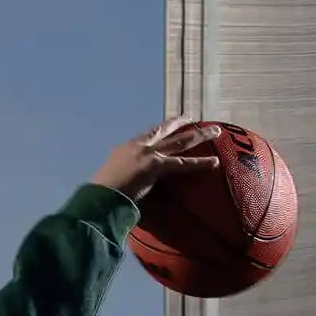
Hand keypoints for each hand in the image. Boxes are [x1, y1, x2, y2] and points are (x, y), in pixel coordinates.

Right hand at [88, 119, 221, 203]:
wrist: (99, 197)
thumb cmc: (102, 193)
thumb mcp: (111, 176)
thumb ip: (123, 172)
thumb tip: (126, 180)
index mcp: (127, 147)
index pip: (150, 133)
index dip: (164, 127)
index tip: (175, 122)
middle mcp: (139, 146)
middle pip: (166, 131)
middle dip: (182, 123)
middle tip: (195, 118)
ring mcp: (148, 154)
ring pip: (179, 142)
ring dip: (199, 136)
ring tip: (216, 131)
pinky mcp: (155, 166)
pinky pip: (182, 164)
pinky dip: (199, 163)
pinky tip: (214, 162)